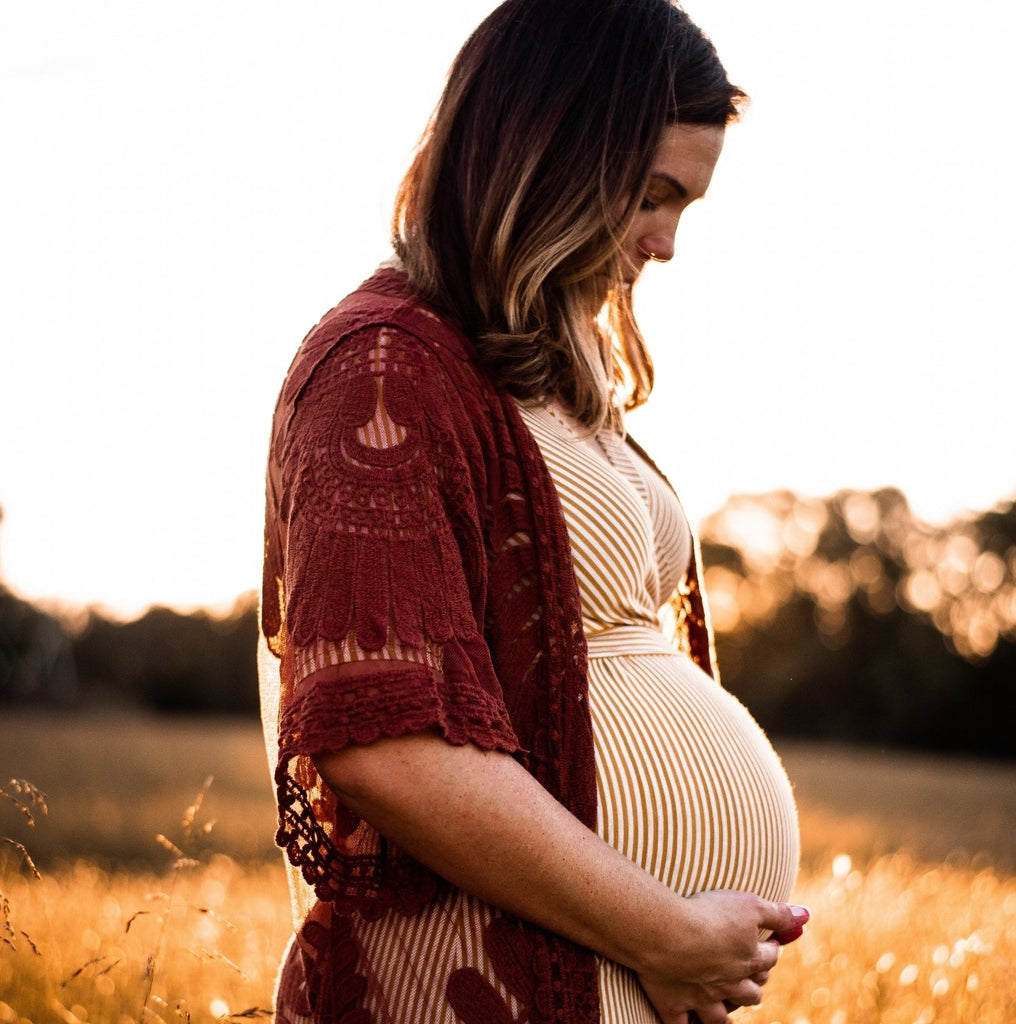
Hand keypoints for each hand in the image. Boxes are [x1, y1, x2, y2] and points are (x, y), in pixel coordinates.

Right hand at [635, 891, 809, 1023]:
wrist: (667, 934)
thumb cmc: (709, 914)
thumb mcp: (750, 905)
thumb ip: (777, 913)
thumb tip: (805, 916)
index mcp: (749, 960)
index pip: (769, 958)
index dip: (772, 949)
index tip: (771, 941)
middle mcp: (729, 984)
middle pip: (749, 993)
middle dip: (753, 987)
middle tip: (752, 978)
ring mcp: (701, 998)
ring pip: (720, 1016)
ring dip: (725, 1014)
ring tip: (727, 1010)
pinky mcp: (673, 1003)